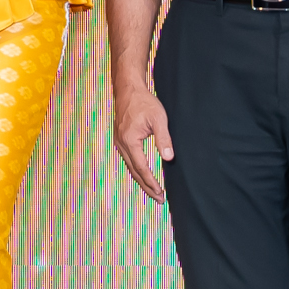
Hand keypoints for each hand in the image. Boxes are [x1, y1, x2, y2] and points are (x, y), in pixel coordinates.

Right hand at [112, 80, 173, 204]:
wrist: (128, 89)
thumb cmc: (144, 102)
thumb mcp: (159, 119)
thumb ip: (164, 139)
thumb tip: (169, 158)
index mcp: (130, 141)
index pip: (142, 168)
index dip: (152, 182)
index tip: (161, 193)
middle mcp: (121, 144)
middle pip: (134, 172)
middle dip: (147, 187)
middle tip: (159, 199)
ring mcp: (119, 142)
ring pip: (130, 167)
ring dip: (141, 180)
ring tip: (153, 191)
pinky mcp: (120, 140)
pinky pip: (128, 160)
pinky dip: (136, 170)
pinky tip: (143, 175)